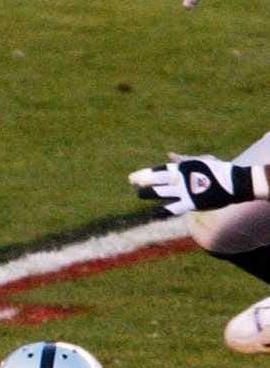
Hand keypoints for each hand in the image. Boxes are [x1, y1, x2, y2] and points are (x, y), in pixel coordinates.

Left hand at [128, 153, 263, 213]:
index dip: (145, 174)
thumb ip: (183, 159)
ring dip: (149, 193)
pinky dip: (163, 211)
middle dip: (143, 180)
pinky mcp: (192, 202)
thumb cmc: (217, 170)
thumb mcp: (200, 161)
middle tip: (131, 181)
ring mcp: (185, 190)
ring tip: (138, 194)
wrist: (236, 182)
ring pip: (162, 191)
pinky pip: (174, 208)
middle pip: (157, 179)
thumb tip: (169, 154)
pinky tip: (153, 213)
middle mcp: (181, 178)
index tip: (132, 177)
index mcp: (182, 168)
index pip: (159, 170)